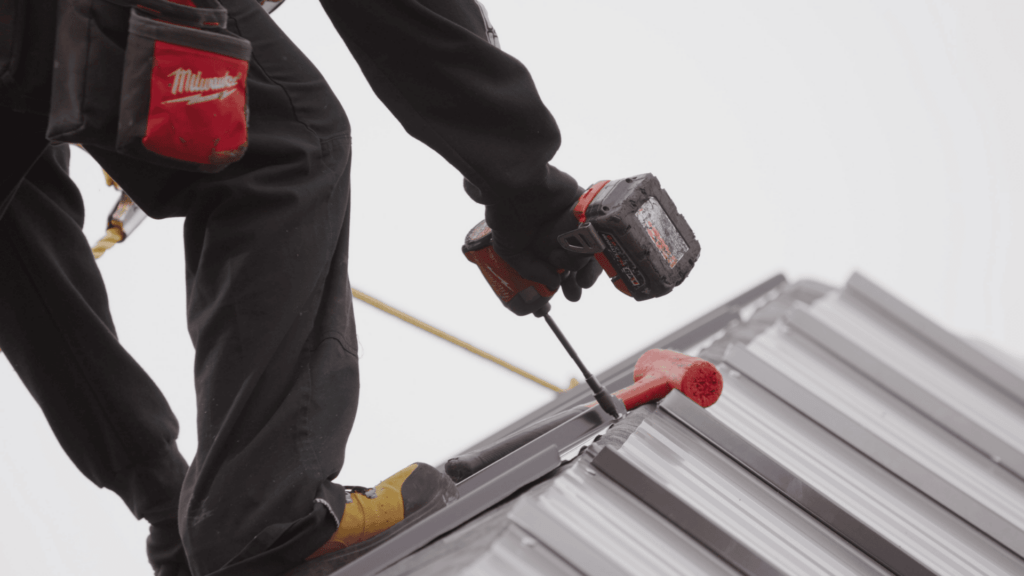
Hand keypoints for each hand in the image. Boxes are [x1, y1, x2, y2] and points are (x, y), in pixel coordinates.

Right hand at [488, 191, 603, 302]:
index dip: (564, 283)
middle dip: (578, 279)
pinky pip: (597, 226)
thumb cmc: (505, 214)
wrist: (516, 184)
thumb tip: (553, 284)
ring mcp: (574, 219)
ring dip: (586, 264)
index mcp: (541, 242)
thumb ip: (531, 271)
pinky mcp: (586, 204)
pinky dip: (594, 241)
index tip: (566, 296)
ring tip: (577, 273)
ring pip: (591, 246)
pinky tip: (588, 252)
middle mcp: (559, 231)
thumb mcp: (509, 251)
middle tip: (575, 294)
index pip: (559, 266)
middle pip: (579, 259)